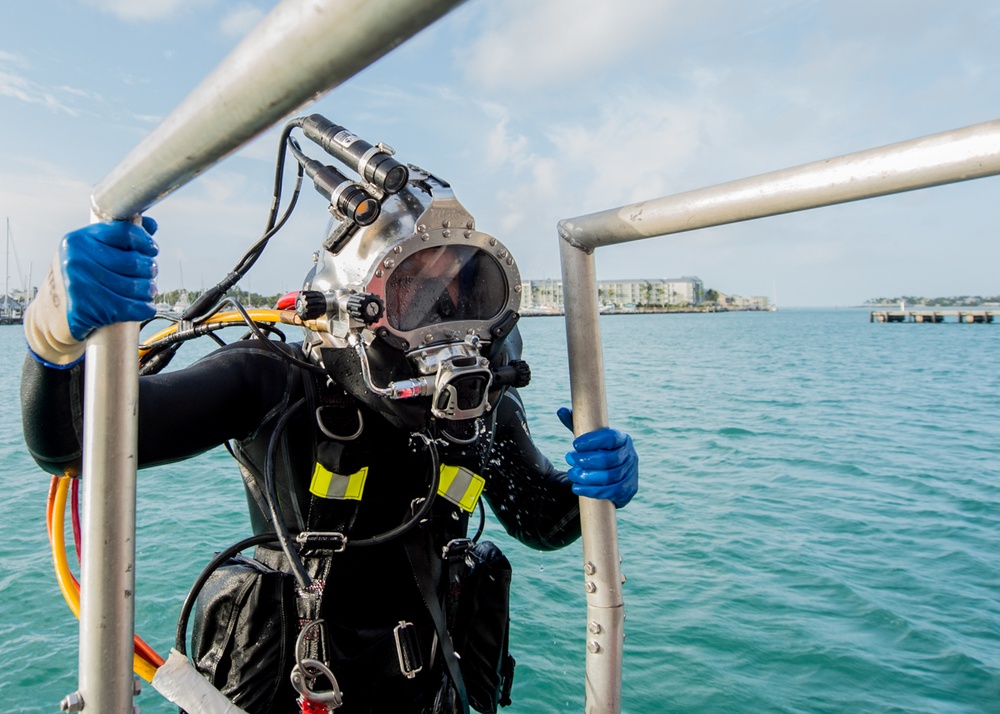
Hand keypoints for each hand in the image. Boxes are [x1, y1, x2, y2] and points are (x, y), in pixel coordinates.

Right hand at [24, 218, 158, 366]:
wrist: (52, 312)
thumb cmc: (79, 276)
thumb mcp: (91, 250)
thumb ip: (120, 237)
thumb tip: (150, 224)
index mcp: (79, 240)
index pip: (124, 232)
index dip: (145, 241)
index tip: (152, 249)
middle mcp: (77, 260)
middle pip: (135, 261)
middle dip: (149, 269)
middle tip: (150, 273)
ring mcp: (81, 285)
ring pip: (136, 286)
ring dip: (148, 290)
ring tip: (148, 290)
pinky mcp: (88, 309)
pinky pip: (131, 308)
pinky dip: (145, 308)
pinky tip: (146, 307)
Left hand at [557, 407, 638, 507]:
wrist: (617, 477)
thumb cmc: (600, 453)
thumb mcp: (590, 440)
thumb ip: (577, 425)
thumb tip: (561, 410)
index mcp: (623, 439)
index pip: (610, 438)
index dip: (592, 441)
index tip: (574, 444)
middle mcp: (630, 455)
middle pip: (608, 459)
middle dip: (585, 460)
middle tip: (569, 459)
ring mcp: (631, 473)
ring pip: (608, 477)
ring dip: (586, 477)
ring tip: (571, 474)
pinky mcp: (628, 490)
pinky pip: (609, 491)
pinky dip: (591, 490)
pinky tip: (577, 487)